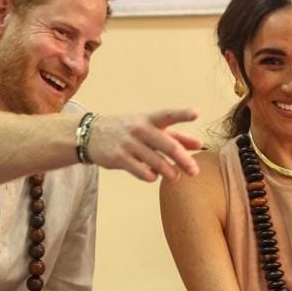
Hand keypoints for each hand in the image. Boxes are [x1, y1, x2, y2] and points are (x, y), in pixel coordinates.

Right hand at [86, 109, 202, 181]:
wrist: (92, 135)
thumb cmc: (129, 131)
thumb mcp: (150, 128)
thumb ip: (176, 136)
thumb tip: (199, 144)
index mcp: (150, 119)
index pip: (168, 115)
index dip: (182, 114)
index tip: (196, 113)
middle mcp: (140, 129)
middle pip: (167, 145)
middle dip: (183, 160)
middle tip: (194, 172)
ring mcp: (129, 144)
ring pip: (156, 162)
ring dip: (169, 172)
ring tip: (175, 177)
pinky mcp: (119, 158)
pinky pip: (141, 172)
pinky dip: (151, 176)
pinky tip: (153, 176)